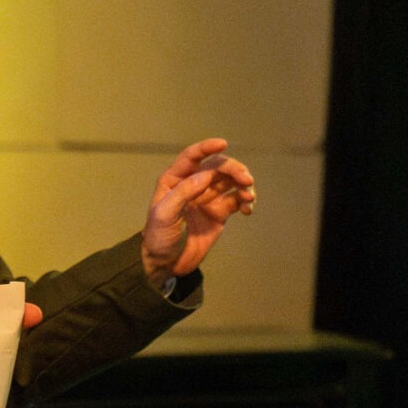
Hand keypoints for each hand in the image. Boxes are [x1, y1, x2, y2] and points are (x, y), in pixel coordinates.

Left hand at [140, 138, 255, 287]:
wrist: (166, 264)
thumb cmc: (159, 237)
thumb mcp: (164, 215)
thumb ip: (183, 193)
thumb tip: (205, 175)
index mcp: (174, 180)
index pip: (192, 157)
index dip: (207, 148)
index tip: (223, 143)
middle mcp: (193, 185)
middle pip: (218, 167)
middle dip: (234, 169)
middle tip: (247, 180)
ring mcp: (208, 198)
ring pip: (231, 181)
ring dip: (244, 184)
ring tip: (249, 197)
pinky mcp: (219, 212)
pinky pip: (237, 200)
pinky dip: (246, 201)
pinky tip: (248, 209)